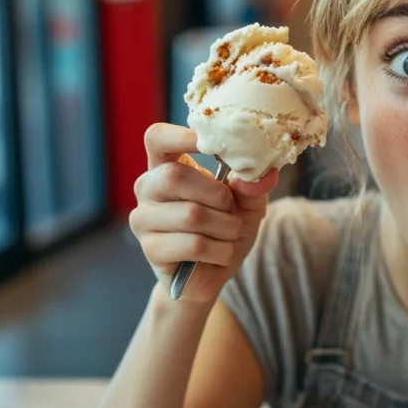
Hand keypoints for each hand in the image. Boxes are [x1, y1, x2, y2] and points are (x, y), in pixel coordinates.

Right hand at [129, 123, 279, 304]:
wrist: (215, 272)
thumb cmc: (226, 228)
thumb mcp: (247, 203)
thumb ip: (254, 186)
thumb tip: (264, 173)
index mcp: (168, 166)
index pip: (157, 138)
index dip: (180, 135)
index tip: (210, 141)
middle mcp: (148, 188)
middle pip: (174, 176)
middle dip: (216, 194)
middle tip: (231, 209)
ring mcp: (144, 219)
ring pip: (191, 215)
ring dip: (225, 227)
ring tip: (229, 234)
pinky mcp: (150, 249)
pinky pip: (193, 244)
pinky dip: (219, 250)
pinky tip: (219, 253)